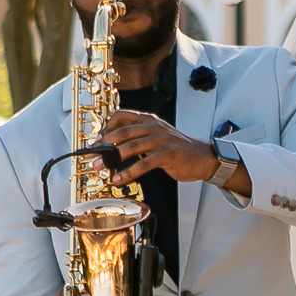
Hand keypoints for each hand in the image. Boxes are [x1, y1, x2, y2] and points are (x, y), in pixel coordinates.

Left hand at [102, 110, 219, 185]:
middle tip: (92, 157)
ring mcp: (161, 139)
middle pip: (122, 132)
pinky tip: (120, 179)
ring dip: (112, 159)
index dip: (107, 128)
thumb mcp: (157, 138)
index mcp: (149, 120)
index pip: (122, 116)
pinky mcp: (167, 154)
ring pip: (130, 147)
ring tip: (101, 168)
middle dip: (104, 145)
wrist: (202, 158)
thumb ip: (139, 139)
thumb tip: (115, 149)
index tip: (98, 142)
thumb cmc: (177, 150)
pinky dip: (129, 172)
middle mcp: (154, 126)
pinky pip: (143, 163)